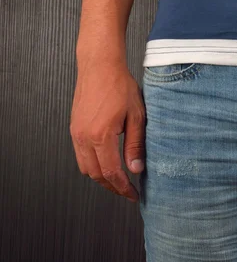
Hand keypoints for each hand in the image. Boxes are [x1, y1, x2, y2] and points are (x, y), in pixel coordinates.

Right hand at [70, 58, 145, 202]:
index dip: (123, 188)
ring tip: (119, 180)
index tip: (133, 195)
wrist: (100, 66)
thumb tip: (136, 169)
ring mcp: (76, 133)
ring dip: (101, 177)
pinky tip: (107, 163)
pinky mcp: (74, 128)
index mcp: (101, 136)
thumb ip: (135, 145)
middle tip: (128, 191)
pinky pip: (81, 155)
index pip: (112, 173)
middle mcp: (84, 137)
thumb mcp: (137, 116)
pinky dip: (93, 164)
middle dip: (112, 187)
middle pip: (96, 175)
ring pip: (85, 167)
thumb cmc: (120, 86)